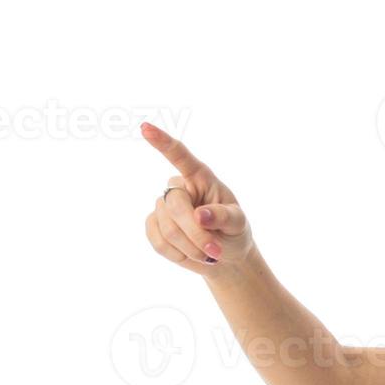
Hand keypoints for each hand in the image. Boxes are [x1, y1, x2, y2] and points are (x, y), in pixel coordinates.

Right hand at [140, 121, 253, 277]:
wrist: (224, 257)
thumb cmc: (234, 232)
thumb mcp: (239, 224)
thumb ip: (224, 217)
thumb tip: (201, 215)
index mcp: (200, 177)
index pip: (180, 155)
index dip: (162, 143)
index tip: (145, 128)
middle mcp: (179, 187)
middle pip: (174, 206)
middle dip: (195, 233)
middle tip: (214, 252)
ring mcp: (163, 206)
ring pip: (166, 228)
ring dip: (189, 247)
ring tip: (207, 254)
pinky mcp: (153, 225)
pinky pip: (157, 241)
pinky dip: (177, 254)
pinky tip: (189, 253)